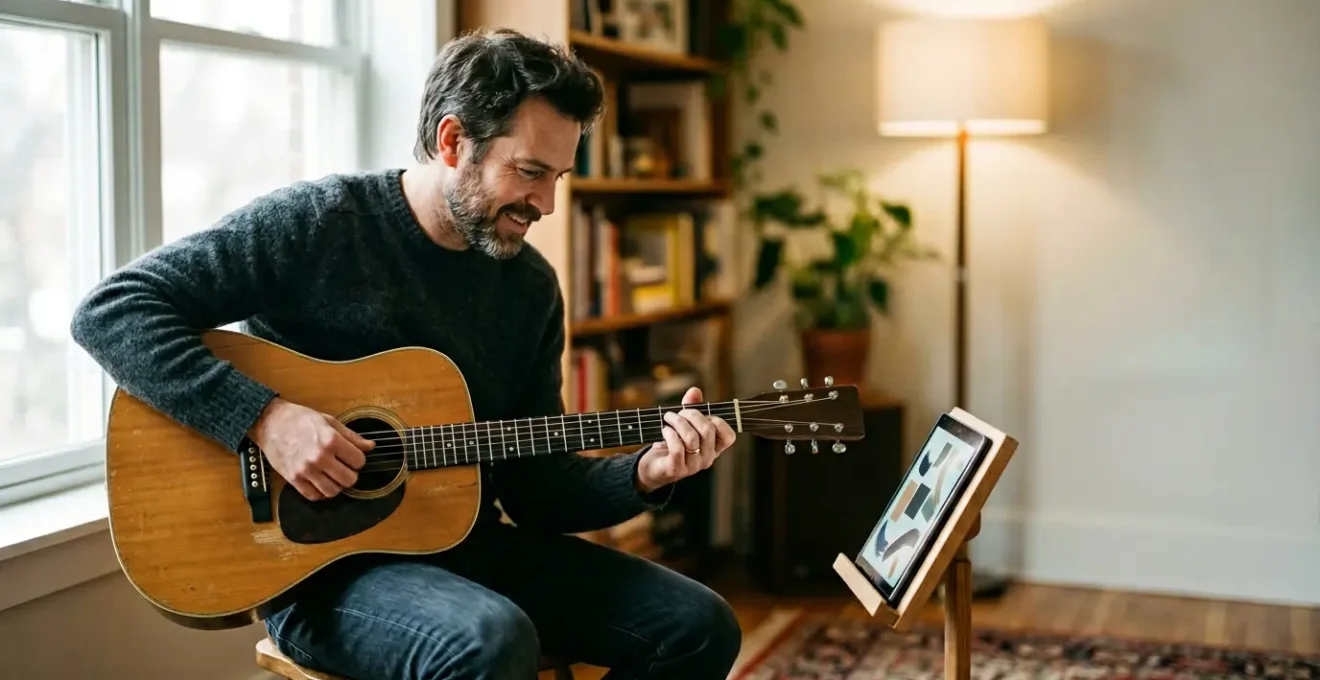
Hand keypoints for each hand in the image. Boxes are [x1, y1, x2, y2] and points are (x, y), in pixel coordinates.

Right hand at [248, 397, 374, 500]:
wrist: (270, 423)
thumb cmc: (300, 419)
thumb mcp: (329, 421)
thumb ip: (352, 436)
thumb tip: (370, 446)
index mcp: (331, 440)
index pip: (359, 461)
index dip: (358, 459)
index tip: (352, 456)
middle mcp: (320, 457)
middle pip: (349, 480)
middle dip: (350, 474)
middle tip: (344, 467)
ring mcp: (305, 470)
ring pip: (333, 491)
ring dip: (336, 485)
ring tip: (332, 475)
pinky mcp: (293, 479)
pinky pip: (313, 496)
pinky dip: (320, 492)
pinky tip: (320, 482)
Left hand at [635, 387, 735, 493]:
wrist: (653, 467)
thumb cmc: (671, 444)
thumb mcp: (683, 424)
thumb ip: (692, 407)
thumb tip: (695, 390)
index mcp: (713, 448)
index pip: (729, 436)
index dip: (718, 421)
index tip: (703, 415)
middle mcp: (706, 459)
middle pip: (707, 430)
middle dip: (691, 414)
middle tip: (678, 412)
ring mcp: (692, 466)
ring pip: (691, 438)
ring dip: (677, 422)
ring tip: (668, 418)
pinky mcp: (676, 470)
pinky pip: (677, 448)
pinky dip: (670, 434)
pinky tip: (664, 430)